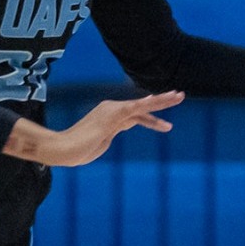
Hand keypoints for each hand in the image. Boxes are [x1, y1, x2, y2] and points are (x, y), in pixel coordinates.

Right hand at [6, 91, 183, 166]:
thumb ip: (107, 135)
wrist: (64, 149)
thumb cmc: (78, 150)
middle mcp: (112, 109)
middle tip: (180, 95)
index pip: (134, 113)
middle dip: (161, 101)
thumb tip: (108, 134)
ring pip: (143, 104)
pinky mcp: (114, 116)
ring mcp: (113, 111)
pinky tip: (163, 109)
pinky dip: (151, 110)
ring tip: (179, 97)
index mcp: (109, 115)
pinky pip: (137, 110)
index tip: (163, 114)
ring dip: (163, 101)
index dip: (150, 115)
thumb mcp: (99, 142)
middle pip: (141, 105)